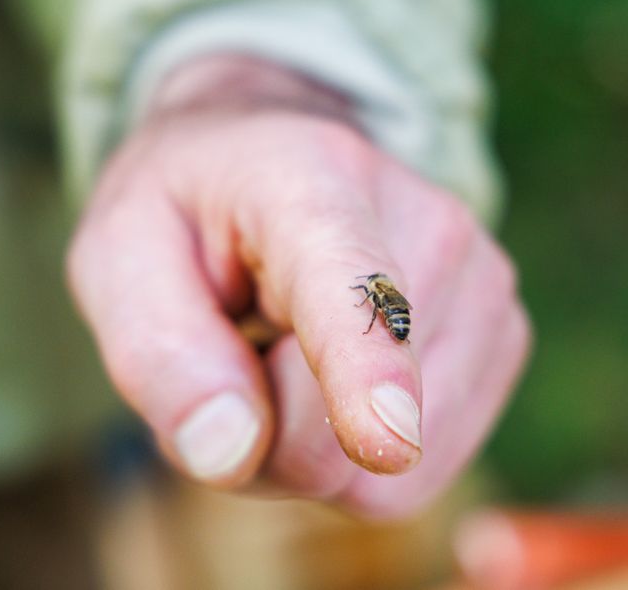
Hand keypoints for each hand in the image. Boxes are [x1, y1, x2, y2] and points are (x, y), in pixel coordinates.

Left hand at [67, 55, 529, 517]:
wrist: (277, 156)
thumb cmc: (192, 210)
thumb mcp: (121, 256)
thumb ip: (159, 352)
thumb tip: (229, 451)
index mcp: (316, 182)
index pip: (354, 290)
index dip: (367, 371)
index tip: (383, 440)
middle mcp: (431, 225)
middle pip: (346, 431)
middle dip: (267, 436)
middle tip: (234, 358)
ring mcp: (484, 283)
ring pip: (397, 468)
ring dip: (316, 449)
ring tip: (284, 359)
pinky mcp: (505, 337)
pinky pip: (425, 470)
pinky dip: (365, 456)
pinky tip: (338, 381)